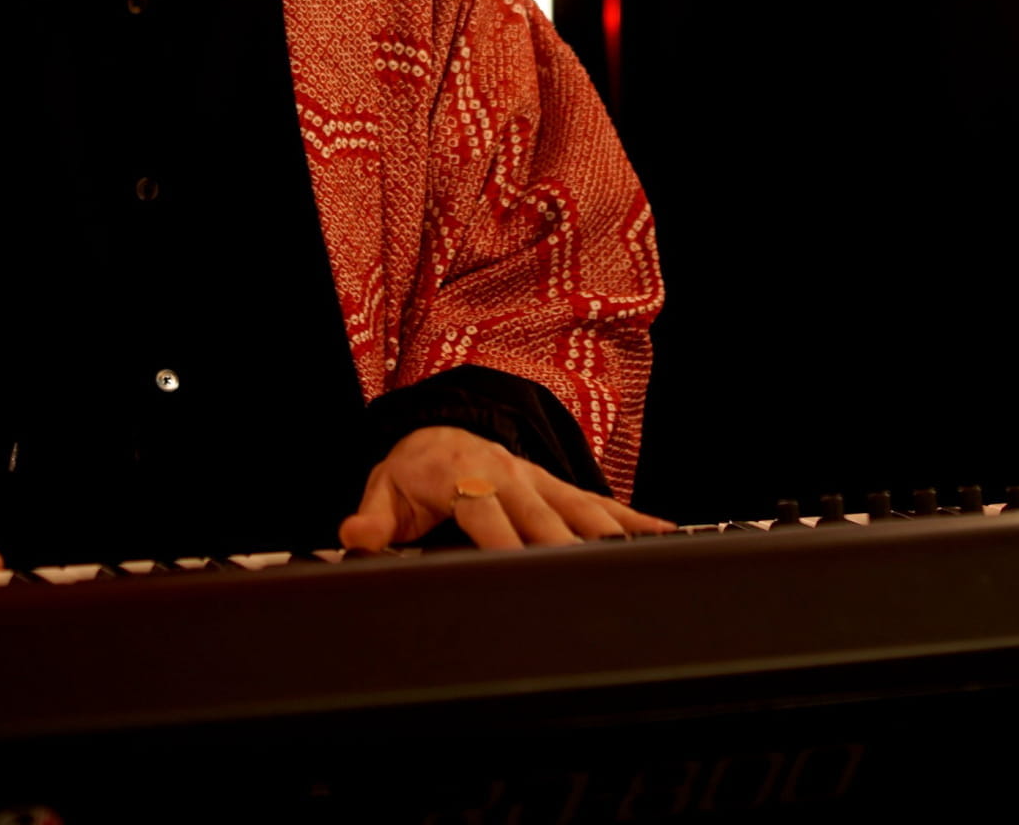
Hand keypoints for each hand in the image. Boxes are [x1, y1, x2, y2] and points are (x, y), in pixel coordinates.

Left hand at [339, 426, 673, 550]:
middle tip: (588, 587)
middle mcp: (508, 475)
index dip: (505, 542)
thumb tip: (354, 534)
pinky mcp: (559, 486)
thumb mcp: (384, 493)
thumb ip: (373, 520)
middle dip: (566, 551)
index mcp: (463, 478)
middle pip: (543, 518)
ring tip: (635, 565)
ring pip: (580, 510)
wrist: (437, 431)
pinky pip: (601, 501)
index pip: (487, 514)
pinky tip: (663, 535)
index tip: (522, 569)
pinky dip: (633, 518)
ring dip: (607, 537)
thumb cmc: (411, 473)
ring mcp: (539, 479)